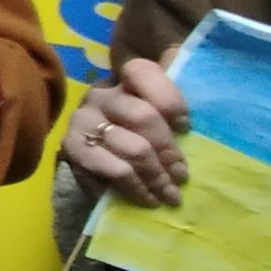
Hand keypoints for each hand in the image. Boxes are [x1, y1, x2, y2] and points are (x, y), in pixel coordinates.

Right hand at [63, 57, 191, 205]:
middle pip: (143, 116)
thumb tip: (198, 105)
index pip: (142, 72)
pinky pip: (114, 170)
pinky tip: (146, 198)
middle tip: (181, 176)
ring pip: (133, 147)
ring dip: (156, 176)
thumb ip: (173, 105)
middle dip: (168, 151)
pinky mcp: (72, 148)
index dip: (170, 101)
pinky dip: (136, 188)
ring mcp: (82, 120)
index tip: (187, 129)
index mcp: (123, 79)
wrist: (100, 167)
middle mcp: (99, 95)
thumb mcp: (159, 115)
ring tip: (169, 195)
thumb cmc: (139, 139)